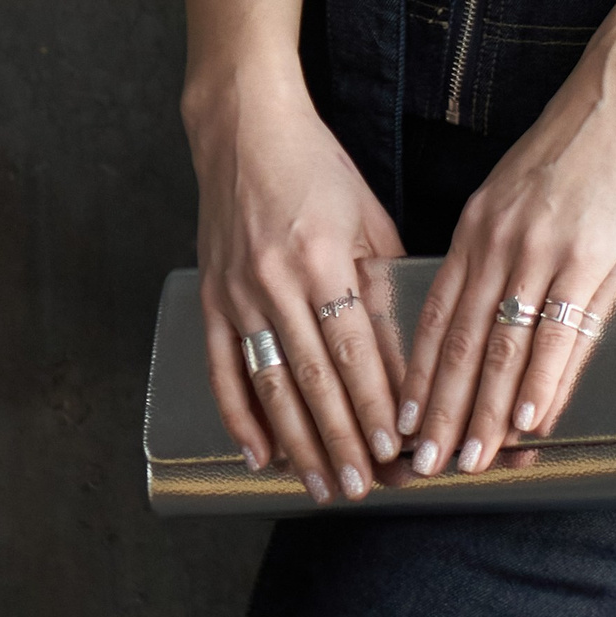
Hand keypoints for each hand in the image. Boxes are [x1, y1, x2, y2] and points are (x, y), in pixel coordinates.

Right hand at [184, 58, 407, 504]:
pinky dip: (240, 418)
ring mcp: (237, 294)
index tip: (392, 450)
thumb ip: (385, 286)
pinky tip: (261, 454)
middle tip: (363, 488)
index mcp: (322, 257)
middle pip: (312, 380)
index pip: (353, 349)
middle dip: (341, 441)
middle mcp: (276, 281)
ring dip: (298, 444)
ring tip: (322, 486)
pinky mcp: (211, 298)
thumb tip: (404, 360)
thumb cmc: (316, 166)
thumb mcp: (369, 216)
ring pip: (270, 386)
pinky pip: (224, 370)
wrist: (243, 128)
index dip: (372, 404)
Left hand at [398, 0, 615, 479]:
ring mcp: (539, 247)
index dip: (417, 373)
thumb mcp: (518, 188)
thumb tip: (493, 297)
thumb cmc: (578, 140)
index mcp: (475, 224)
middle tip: (423, 466)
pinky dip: (542, 379)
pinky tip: (531, 417)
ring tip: (471, 459)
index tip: (402, 421)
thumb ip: (501, 239)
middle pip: (459, 341)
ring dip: (484, 411)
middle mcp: (496, 239)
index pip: (434, 312)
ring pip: (501, 344)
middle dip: (439, 411)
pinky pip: (557, 327)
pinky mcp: (587, 251)